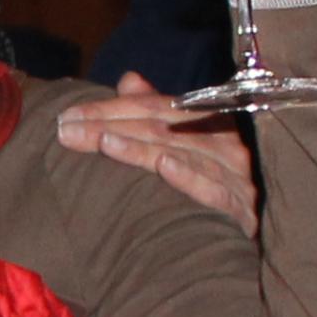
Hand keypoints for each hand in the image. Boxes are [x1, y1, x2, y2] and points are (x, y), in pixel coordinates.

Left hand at [57, 74, 257, 235]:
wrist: (250, 236)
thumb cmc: (211, 184)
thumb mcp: (184, 140)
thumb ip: (156, 110)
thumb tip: (129, 80)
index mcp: (209, 122)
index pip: (154, 107)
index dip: (111, 108)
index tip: (68, 116)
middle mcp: (224, 145)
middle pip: (161, 129)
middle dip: (110, 126)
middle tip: (67, 132)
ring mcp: (235, 176)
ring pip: (180, 154)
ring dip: (139, 148)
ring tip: (103, 141)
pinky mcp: (240, 209)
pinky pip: (213, 190)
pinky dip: (188, 177)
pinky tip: (163, 167)